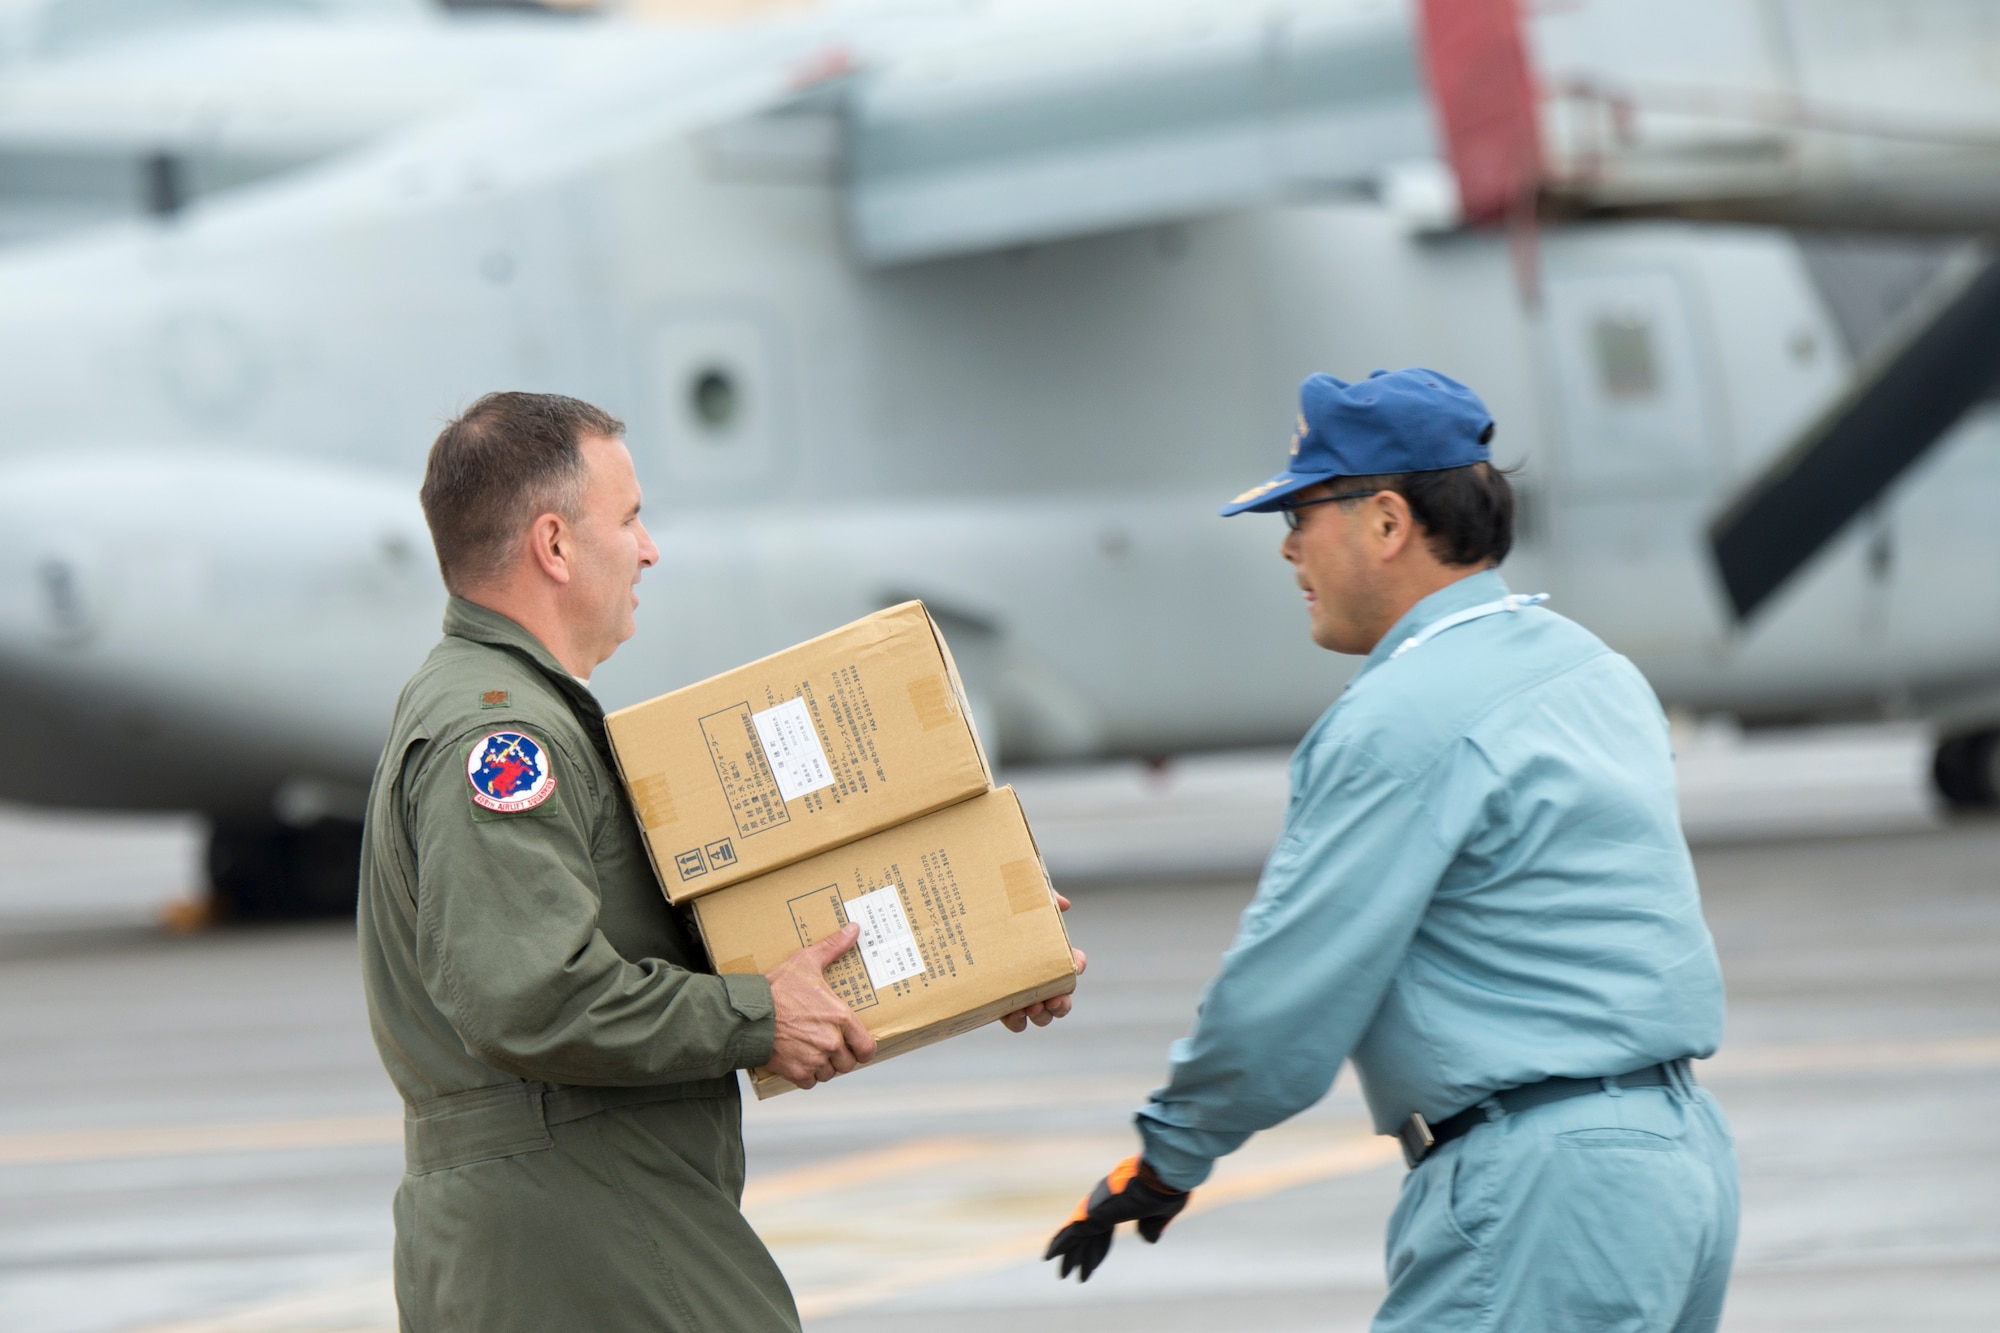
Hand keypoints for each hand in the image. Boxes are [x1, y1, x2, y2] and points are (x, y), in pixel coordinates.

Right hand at [763, 922, 877, 1089]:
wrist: (747, 1013)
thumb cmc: (777, 988)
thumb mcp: (806, 962)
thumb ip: (833, 947)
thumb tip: (853, 929)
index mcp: (840, 1017)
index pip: (867, 1047)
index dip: (865, 1049)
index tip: (859, 1047)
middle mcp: (831, 1042)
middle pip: (848, 1063)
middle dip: (842, 1057)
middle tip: (831, 1047)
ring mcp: (814, 1059)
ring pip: (830, 1074)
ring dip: (824, 1067)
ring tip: (814, 1053)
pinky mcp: (796, 1072)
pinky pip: (810, 1082)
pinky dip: (806, 1076)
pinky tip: (800, 1062)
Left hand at [1002, 892, 1085, 1031]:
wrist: (950, 921)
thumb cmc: (991, 905)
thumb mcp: (1017, 896)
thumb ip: (1042, 896)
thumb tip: (1064, 904)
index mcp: (1045, 951)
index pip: (1073, 962)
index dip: (1078, 965)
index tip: (1075, 966)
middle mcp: (1036, 975)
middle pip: (1062, 997)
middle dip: (1063, 1002)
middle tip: (1053, 999)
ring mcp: (1018, 991)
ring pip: (1042, 1014)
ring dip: (1043, 1015)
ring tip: (1032, 1008)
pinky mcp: (998, 1003)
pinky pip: (1016, 1021)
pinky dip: (1018, 1021)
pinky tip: (1013, 1014)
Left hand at [1045, 1155, 1189, 1281]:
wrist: (1163, 1175)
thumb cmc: (1167, 1189)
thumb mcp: (1160, 1215)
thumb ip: (1151, 1226)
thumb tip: (1148, 1239)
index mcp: (1120, 1200)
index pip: (1104, 1228)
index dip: (1099, 1247)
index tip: (1093, 1262)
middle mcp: (1103, 1201)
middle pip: (1088, 1233)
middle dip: (1081, 1253)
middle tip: (1069, 1270)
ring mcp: (1096, 1206)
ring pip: (1078, 1235)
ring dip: (1070, 1255)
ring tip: (1062, 1274)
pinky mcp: (1092, 1213)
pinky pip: (1072, 1233)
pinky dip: (1060, 1245)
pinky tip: (1049, 1256)